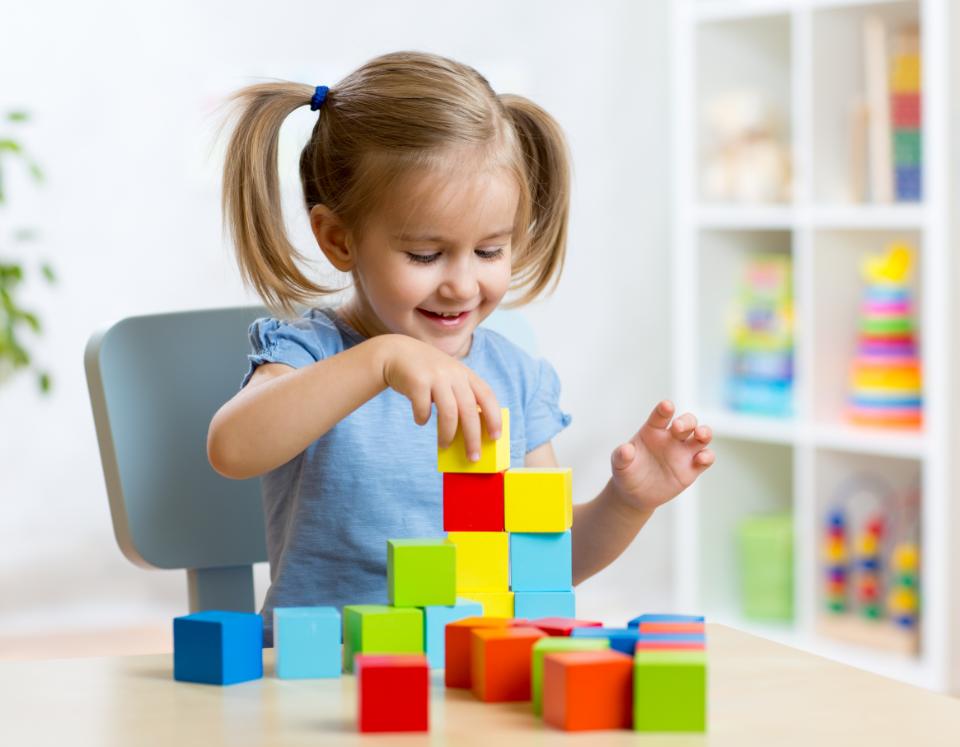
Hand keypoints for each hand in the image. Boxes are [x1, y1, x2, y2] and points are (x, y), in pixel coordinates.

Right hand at [378, 334, 500, 460]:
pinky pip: (423, 409)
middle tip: (473, 457)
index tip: (495, 437)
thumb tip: (470, 433)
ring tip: (444, 446)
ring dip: (447, 434)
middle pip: (470, 410)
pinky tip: (420, 420)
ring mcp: (436, 376)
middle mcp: (454, 373)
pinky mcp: (417, 381)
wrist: (395, 353)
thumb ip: (459, 396)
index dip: (494, 417)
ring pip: (449, 413)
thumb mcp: (447, 377)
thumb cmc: (425, 374)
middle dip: (473, 437)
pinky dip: (422, 419)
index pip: (487, 396)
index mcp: (465, 373)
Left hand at [609, 400, 714, 512]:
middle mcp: (671, 438)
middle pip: (687, 422)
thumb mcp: (619, 465)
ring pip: (701, 436)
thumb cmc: (627, 473)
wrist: (634, 495)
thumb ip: (621, 456)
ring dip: (704, 432)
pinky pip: (706, 458)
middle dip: (686, 421)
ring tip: (700, 434)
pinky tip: (701, 458)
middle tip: (678, 427)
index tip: (666, 406)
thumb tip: (626, 449)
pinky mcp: (692, 468)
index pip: (661, 415)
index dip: (665, 409)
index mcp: (653, 430)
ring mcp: (683, 452)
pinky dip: (707, 456)